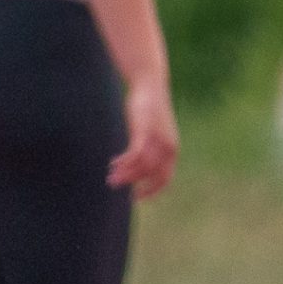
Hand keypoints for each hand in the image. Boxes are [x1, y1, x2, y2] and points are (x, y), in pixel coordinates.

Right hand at [109, 75, 178, 199]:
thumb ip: (149, 147)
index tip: (137, 198)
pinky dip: (124, 162)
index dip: (151, 191)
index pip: (164, 179)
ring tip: (111, 177)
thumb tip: (138, 162)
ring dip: (125, 174)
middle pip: (150, 175)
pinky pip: (134, 154)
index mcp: (172, 150)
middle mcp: (168, 148)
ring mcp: (157, 140)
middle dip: (133, 184)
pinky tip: (114, 164)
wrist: (150, 85)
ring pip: (141, 166)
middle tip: (116, 186)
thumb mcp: (152, 131)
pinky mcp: (145, 131)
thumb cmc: (150, 109)